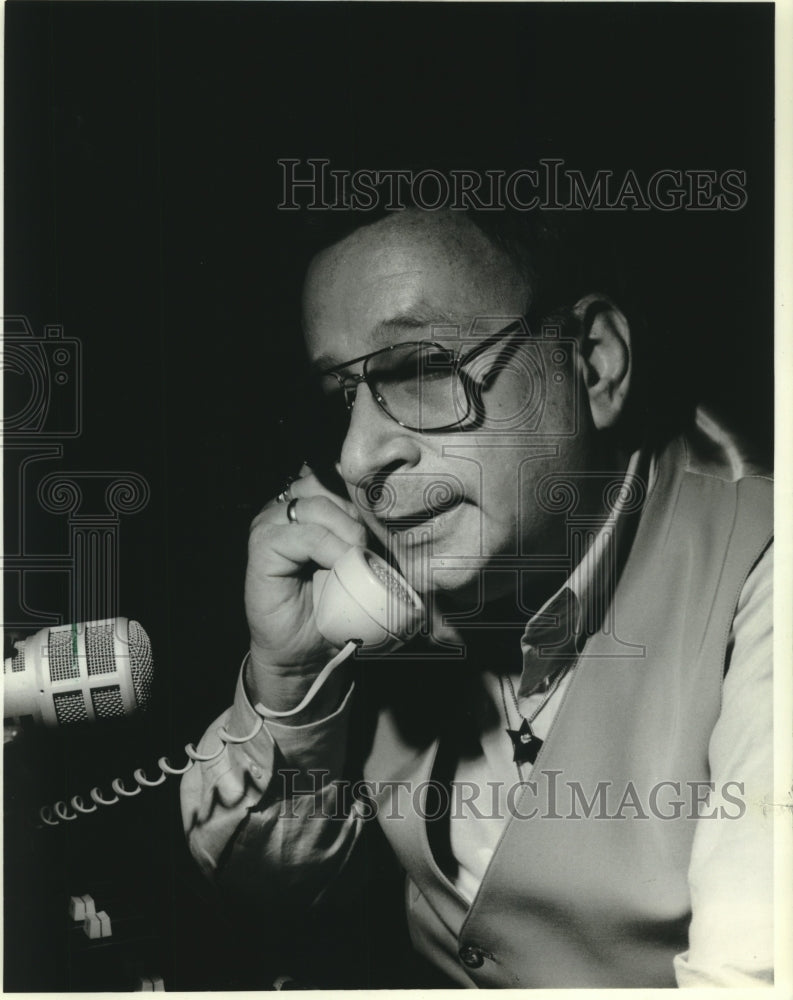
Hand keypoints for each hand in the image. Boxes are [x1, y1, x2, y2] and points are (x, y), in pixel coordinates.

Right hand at [244, 464, 367, 710]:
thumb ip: (367, 528)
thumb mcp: (360, 559)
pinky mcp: (262, 546)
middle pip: (326, 482)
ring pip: (316, 505)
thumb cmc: (334, 605)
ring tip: (357, 558)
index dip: (360, 487)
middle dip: (356, 510)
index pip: (333, 471)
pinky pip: (304, 534)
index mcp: (308, 502)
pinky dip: (329, 548)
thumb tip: (400, 505)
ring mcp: (270, 524)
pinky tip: (341, 565)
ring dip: (346, 530)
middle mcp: (285, 506)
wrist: (306, 650)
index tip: (383, 510)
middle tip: (369, 543)